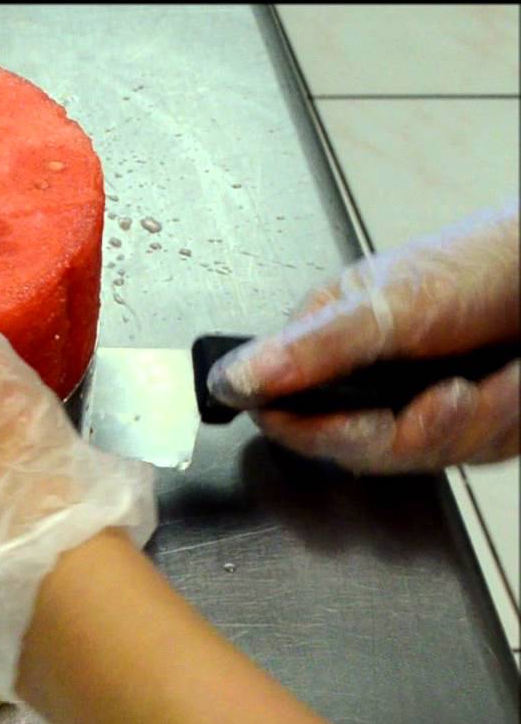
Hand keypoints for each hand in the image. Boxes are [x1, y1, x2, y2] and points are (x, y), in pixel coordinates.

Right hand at [207, 205, 519, 473]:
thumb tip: (231, 379)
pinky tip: (513, 383)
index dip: (319, 431)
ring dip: (474, 421)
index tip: (366, 421)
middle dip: (417, 430)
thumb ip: (312, 349)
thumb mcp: (389, 305)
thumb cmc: (479, 265)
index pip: (285, 414)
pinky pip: (470, 452)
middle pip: (358, 449)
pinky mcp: (464, 422)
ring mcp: (414, 403)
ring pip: (421, 458)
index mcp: (326, 344)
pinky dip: (502, 422)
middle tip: (451, 396)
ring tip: (501, 379)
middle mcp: (365, 379)